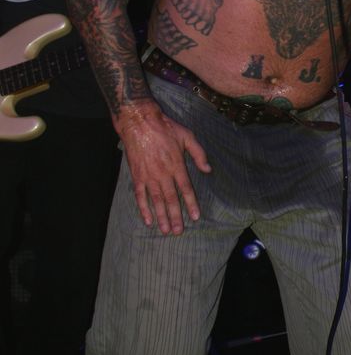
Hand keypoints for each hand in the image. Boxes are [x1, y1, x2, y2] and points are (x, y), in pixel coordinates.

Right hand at [117, 99, 210, 234]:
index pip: (186, 189)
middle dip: (175, 216)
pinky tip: (148, 220)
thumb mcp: (187, 136)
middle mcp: (163, 173)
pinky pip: (140, 195)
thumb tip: (208, 170)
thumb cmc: (165, 128)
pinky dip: (143, 209)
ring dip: (161, 217)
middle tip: (179, 231)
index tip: (195, 217)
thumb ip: (199, 154)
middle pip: (171, 199)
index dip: (190, 204)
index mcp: (177, 164)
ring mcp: (149, 176)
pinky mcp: (137, 175)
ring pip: (156, 200)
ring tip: (166, 230)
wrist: (140, 122)